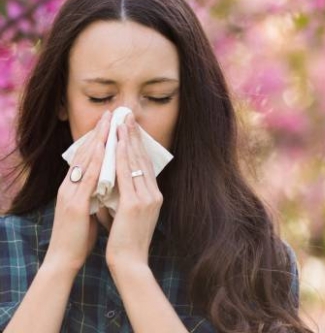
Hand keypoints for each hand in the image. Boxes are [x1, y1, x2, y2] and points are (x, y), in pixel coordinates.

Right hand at [44, 110, 110, 273]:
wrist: (64, 260)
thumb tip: (108, 182)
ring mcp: (70, 194)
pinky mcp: (74, 205)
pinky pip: (87, 179)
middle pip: (84, 153)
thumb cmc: (78, 235)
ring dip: (97, 140)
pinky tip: (103, 150)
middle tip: (110, 114)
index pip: (85, 156)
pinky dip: (95, 162)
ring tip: (108, 123)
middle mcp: (69, 186)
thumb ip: (94, 193)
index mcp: (73, 186)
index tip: (109, 123)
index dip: (97, 138)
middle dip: (98, 132)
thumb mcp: (87, 208)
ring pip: (85, 161)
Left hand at [106, 113, 162, 271]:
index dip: (138, 145)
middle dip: (134, 135)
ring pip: (135, 162)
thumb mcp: (130, 214)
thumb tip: (114, 181)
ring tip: (122, 122)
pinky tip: (117, 142)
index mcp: (154, 195)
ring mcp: (147, 198)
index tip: (131, 128)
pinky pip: (127, 174)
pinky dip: (122, 156)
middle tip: (127, 116)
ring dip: (127, 140)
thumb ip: (126, 195)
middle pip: (143, 158)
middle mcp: (154, 193)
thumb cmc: (126, 240)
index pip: (145, 164)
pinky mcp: (136, 203)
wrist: (130, 262)